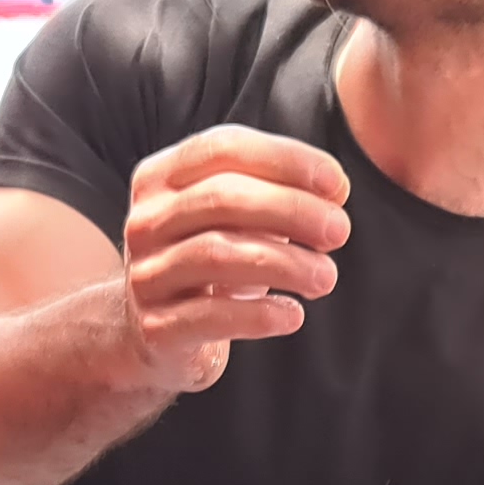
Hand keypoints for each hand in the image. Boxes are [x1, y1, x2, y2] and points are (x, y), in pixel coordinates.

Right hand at [116, 127, 349, 395]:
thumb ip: (275, 194)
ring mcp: (146, 275)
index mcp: (160, 177)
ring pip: (218, 255)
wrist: (155, 336)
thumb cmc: (208, 263)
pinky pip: (211, 317)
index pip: (224, 148)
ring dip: (285, 263)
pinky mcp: (156, 328)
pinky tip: (293, 315)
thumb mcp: (233, 219)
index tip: (337, 184)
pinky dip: (261, 314)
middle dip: (292, 209)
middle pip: (222, 198)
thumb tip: (334, 191)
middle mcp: (145, 221)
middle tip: (339, 231)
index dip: (286, 160)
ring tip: (326, 276)